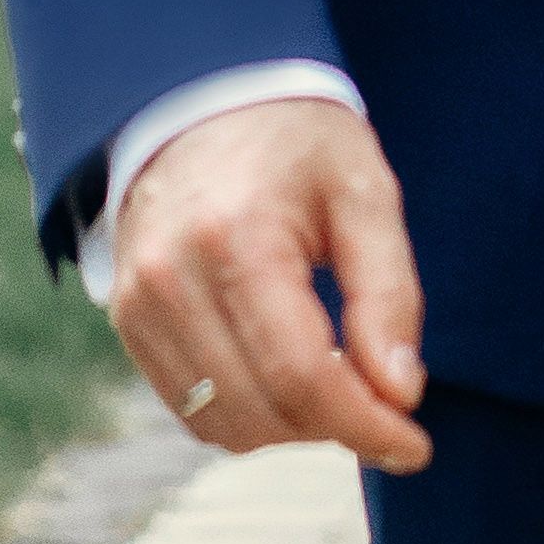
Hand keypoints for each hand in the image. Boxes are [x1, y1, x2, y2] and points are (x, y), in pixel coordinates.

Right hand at [109, 100, 430, 472]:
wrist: (203, 98)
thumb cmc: (297, 141)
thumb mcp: (364, 191)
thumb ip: (388, 292)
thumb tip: (401, 395)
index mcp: (238, 238)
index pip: (301, 376)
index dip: (364, 426)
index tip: (415, 445)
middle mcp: (173, 279)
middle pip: (264, 410)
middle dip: (336, 426)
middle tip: (386, 399)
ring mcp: (140, 305)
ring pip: (224, 424)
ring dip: (292, 427)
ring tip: (337, 376)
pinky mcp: (128, 322)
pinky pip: (192, 408)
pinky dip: (248, 412)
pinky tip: (287, 371)